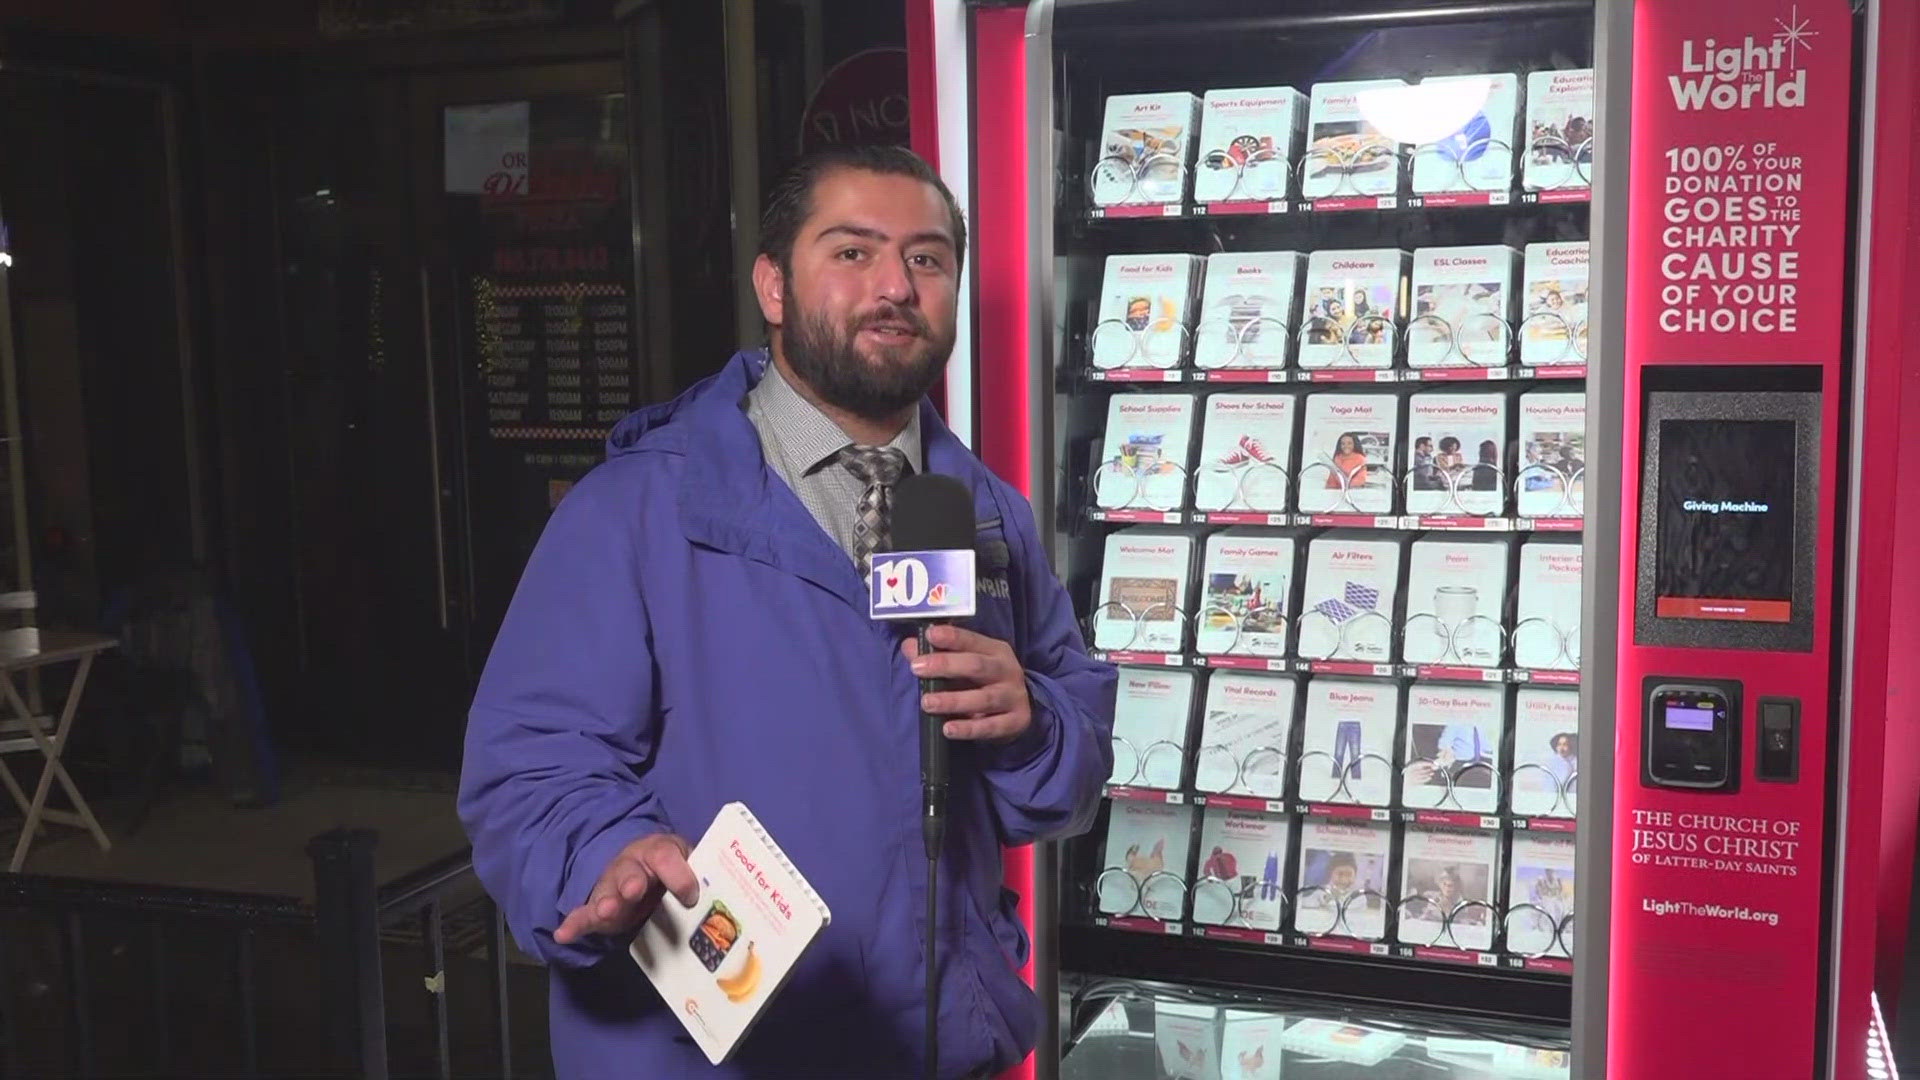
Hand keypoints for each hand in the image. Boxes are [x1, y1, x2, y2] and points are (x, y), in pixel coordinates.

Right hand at [553, 832, 698, 944]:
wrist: (644, 864)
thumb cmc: (674, 869)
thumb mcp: (692, 865)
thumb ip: (702, 879)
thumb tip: (719, 900)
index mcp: (658, 851)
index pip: (666, 856)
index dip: (678, 874)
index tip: (690, 896)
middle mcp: (631, 866)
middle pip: (629, 872)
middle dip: (631, 881)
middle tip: (633, 890)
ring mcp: (612, 886)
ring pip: (606, 893)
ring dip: (605, 902)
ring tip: (604, 911)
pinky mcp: (598, 909)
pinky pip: (584, 915)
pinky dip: (574, 924)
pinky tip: (563, 934)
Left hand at [903, 624, 1031, 743]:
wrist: (1020, 709)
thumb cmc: (985, 681)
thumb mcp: (967, 664)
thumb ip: (938, 655)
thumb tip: (909, 646)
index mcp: (995, 650)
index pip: (972, 640)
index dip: (952, 637)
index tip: (930, 635)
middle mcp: (1007, 671)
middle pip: (977, 666)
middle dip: (946, 665)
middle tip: (917, 668)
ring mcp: (1013, 697)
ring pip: (984, 698)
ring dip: (953, 701)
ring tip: (927, 703)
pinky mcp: (1016, 722)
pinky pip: (991, 727)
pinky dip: (969, 729)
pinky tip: (948, 729)